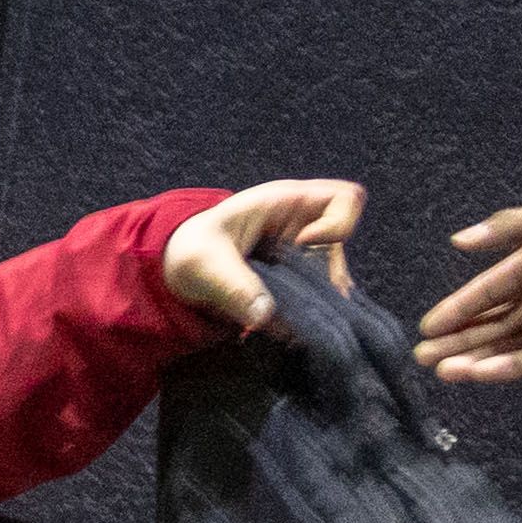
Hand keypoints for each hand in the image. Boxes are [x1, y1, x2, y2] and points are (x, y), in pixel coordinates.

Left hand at [162, 178, 369, 334]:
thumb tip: (263, 316)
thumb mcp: (203, 263)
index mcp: (284, 202)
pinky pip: (320, 297)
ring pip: (334, 277)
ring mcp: (303, 253)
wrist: (177, 269)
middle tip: (294, 297)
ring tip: (283, 317)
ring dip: (315, 301)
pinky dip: (307, 314)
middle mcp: (302, 225)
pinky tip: (284, 324)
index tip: (305, 246)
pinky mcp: (299, 279)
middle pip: (343, 246)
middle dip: (325, 276)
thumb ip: (233, 286)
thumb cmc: (191, 250)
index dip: (337, 224)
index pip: (344, 198)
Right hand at [426, 199, 521, 391]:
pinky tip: (478, 374)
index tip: (427, 327)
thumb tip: (456, 242)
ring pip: (508, 346)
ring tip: (440, 371)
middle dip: (457, 339)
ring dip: (475, 358)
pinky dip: (506, 369)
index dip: (457, 307)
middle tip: (422, 357)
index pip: (488, 290)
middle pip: (492, 323)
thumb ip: (508, 228)